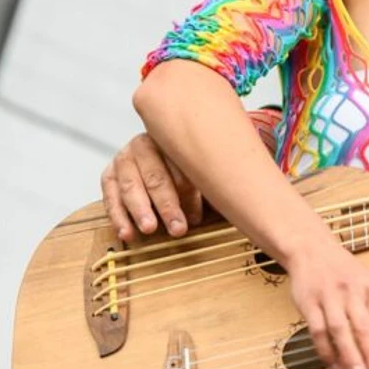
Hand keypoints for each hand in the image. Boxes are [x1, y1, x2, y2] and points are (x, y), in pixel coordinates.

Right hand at [100, 109, 283, 241]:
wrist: (178, 160)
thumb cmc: (201, 172)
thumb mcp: (214, 171)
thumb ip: (225, 176)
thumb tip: (259, 200)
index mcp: (174, 136)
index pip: (179, 160)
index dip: (189, 190)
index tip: (198, 217)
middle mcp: (147, 142)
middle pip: (155, 172)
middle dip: (167, 203)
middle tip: (179, 229)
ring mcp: (126, 156)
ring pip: (130, 181)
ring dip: (140, 208)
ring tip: (150, 230)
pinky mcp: (111, 173)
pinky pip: (110, 192)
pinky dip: (117, 213)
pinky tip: (126, 233)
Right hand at [285, 240, 368, 368]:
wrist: (311, 249)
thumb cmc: (344, 272)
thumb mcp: (368, 286)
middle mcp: (352, 292)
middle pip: (364, 327)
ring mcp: (329, 297)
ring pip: (340, 329)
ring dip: (349, 354)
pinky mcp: (308, 302)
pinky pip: (317, 330)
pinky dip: (325, 350)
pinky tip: (333, 365)